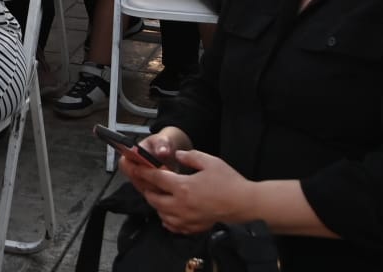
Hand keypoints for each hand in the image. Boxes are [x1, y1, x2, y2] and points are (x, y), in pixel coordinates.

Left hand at [124, 148, 253, 234]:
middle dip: (146, 188)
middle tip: (145, 180)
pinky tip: (168, 212)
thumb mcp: (208, 161)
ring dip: (155, 203)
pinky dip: (166, 219)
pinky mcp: (195, 228)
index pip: (155, 179)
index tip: (134, 166)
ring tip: (156, 194)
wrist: (247, 206)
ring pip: (161, 214)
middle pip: (153, 198)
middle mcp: (181, 205)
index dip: (142, 171)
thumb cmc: (230, 183)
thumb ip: (189, 156)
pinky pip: (173, 226)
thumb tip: (177, 154)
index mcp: (183, 187)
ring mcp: (188, 219)